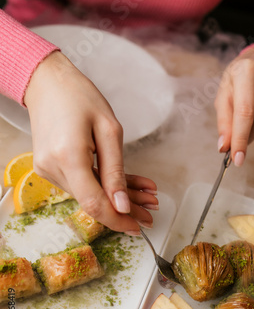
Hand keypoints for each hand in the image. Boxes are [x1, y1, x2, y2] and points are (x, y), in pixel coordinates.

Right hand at [24, 51, 157, 233]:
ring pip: (89, 193)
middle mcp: (53, 168)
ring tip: (147, 194)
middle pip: (93, 201)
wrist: (47, 83)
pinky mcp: (49, 167)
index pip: (94, 203)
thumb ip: (115, 171)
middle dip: (125, 207)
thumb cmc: (80, 97)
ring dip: (118, 196)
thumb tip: (122, 205)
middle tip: (151, 211)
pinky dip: (104, 184)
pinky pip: (82, 183)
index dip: (119, 219)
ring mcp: (48, 169)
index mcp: (68, 157)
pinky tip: (127, 184)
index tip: (140, 225)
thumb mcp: (109, 130)